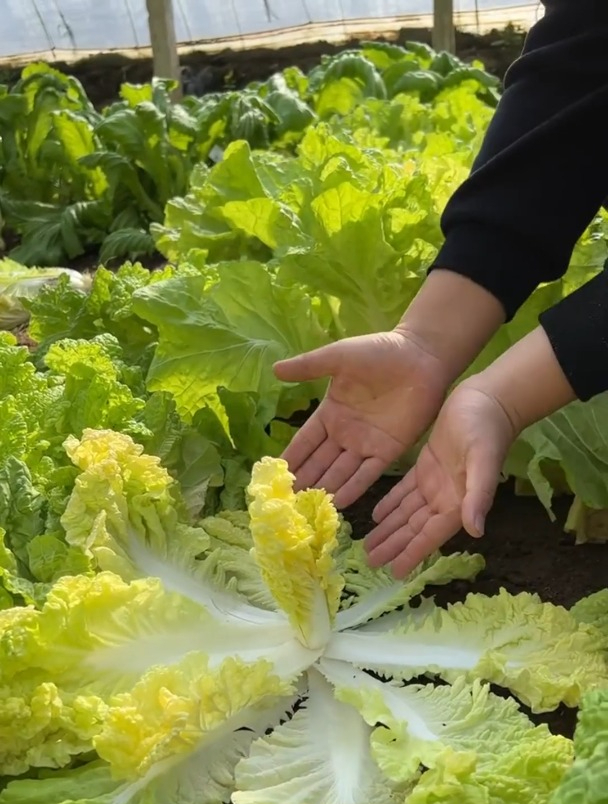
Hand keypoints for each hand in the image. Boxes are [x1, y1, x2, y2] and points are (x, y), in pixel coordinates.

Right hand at [273, 330, 449, 508]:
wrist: (420, 355)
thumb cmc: (379, 352)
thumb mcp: (338, 356)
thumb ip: (308, 366)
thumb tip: (274, 370)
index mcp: (330, 413)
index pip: (304, 442)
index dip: (290, 459)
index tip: (271, 478)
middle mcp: (345, 433)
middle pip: (320, 463)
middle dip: (304, 482)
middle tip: (285, 505)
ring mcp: (367, 444)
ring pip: (341, 472)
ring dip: (326, 490)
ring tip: (307, 511)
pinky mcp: (389, 450)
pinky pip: (368, 473)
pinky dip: (355, 488)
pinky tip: (339, 503)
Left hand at [365, 380, 518, 577]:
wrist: (489, 401)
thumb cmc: (487, 431)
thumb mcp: (483, 462)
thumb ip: (479, 496)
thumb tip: (476, 530)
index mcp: (458, 502)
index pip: (430, 535)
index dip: (412, 553)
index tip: (394, 573)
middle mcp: (445, 497)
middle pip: (414, 528)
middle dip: (393, 545)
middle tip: (369, 561)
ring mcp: (435, 482)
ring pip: (407, 512)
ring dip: (389, 528)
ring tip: (368, 545)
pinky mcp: (427, 466)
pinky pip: (405, 490)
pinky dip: (391, 503)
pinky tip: (376, 514)